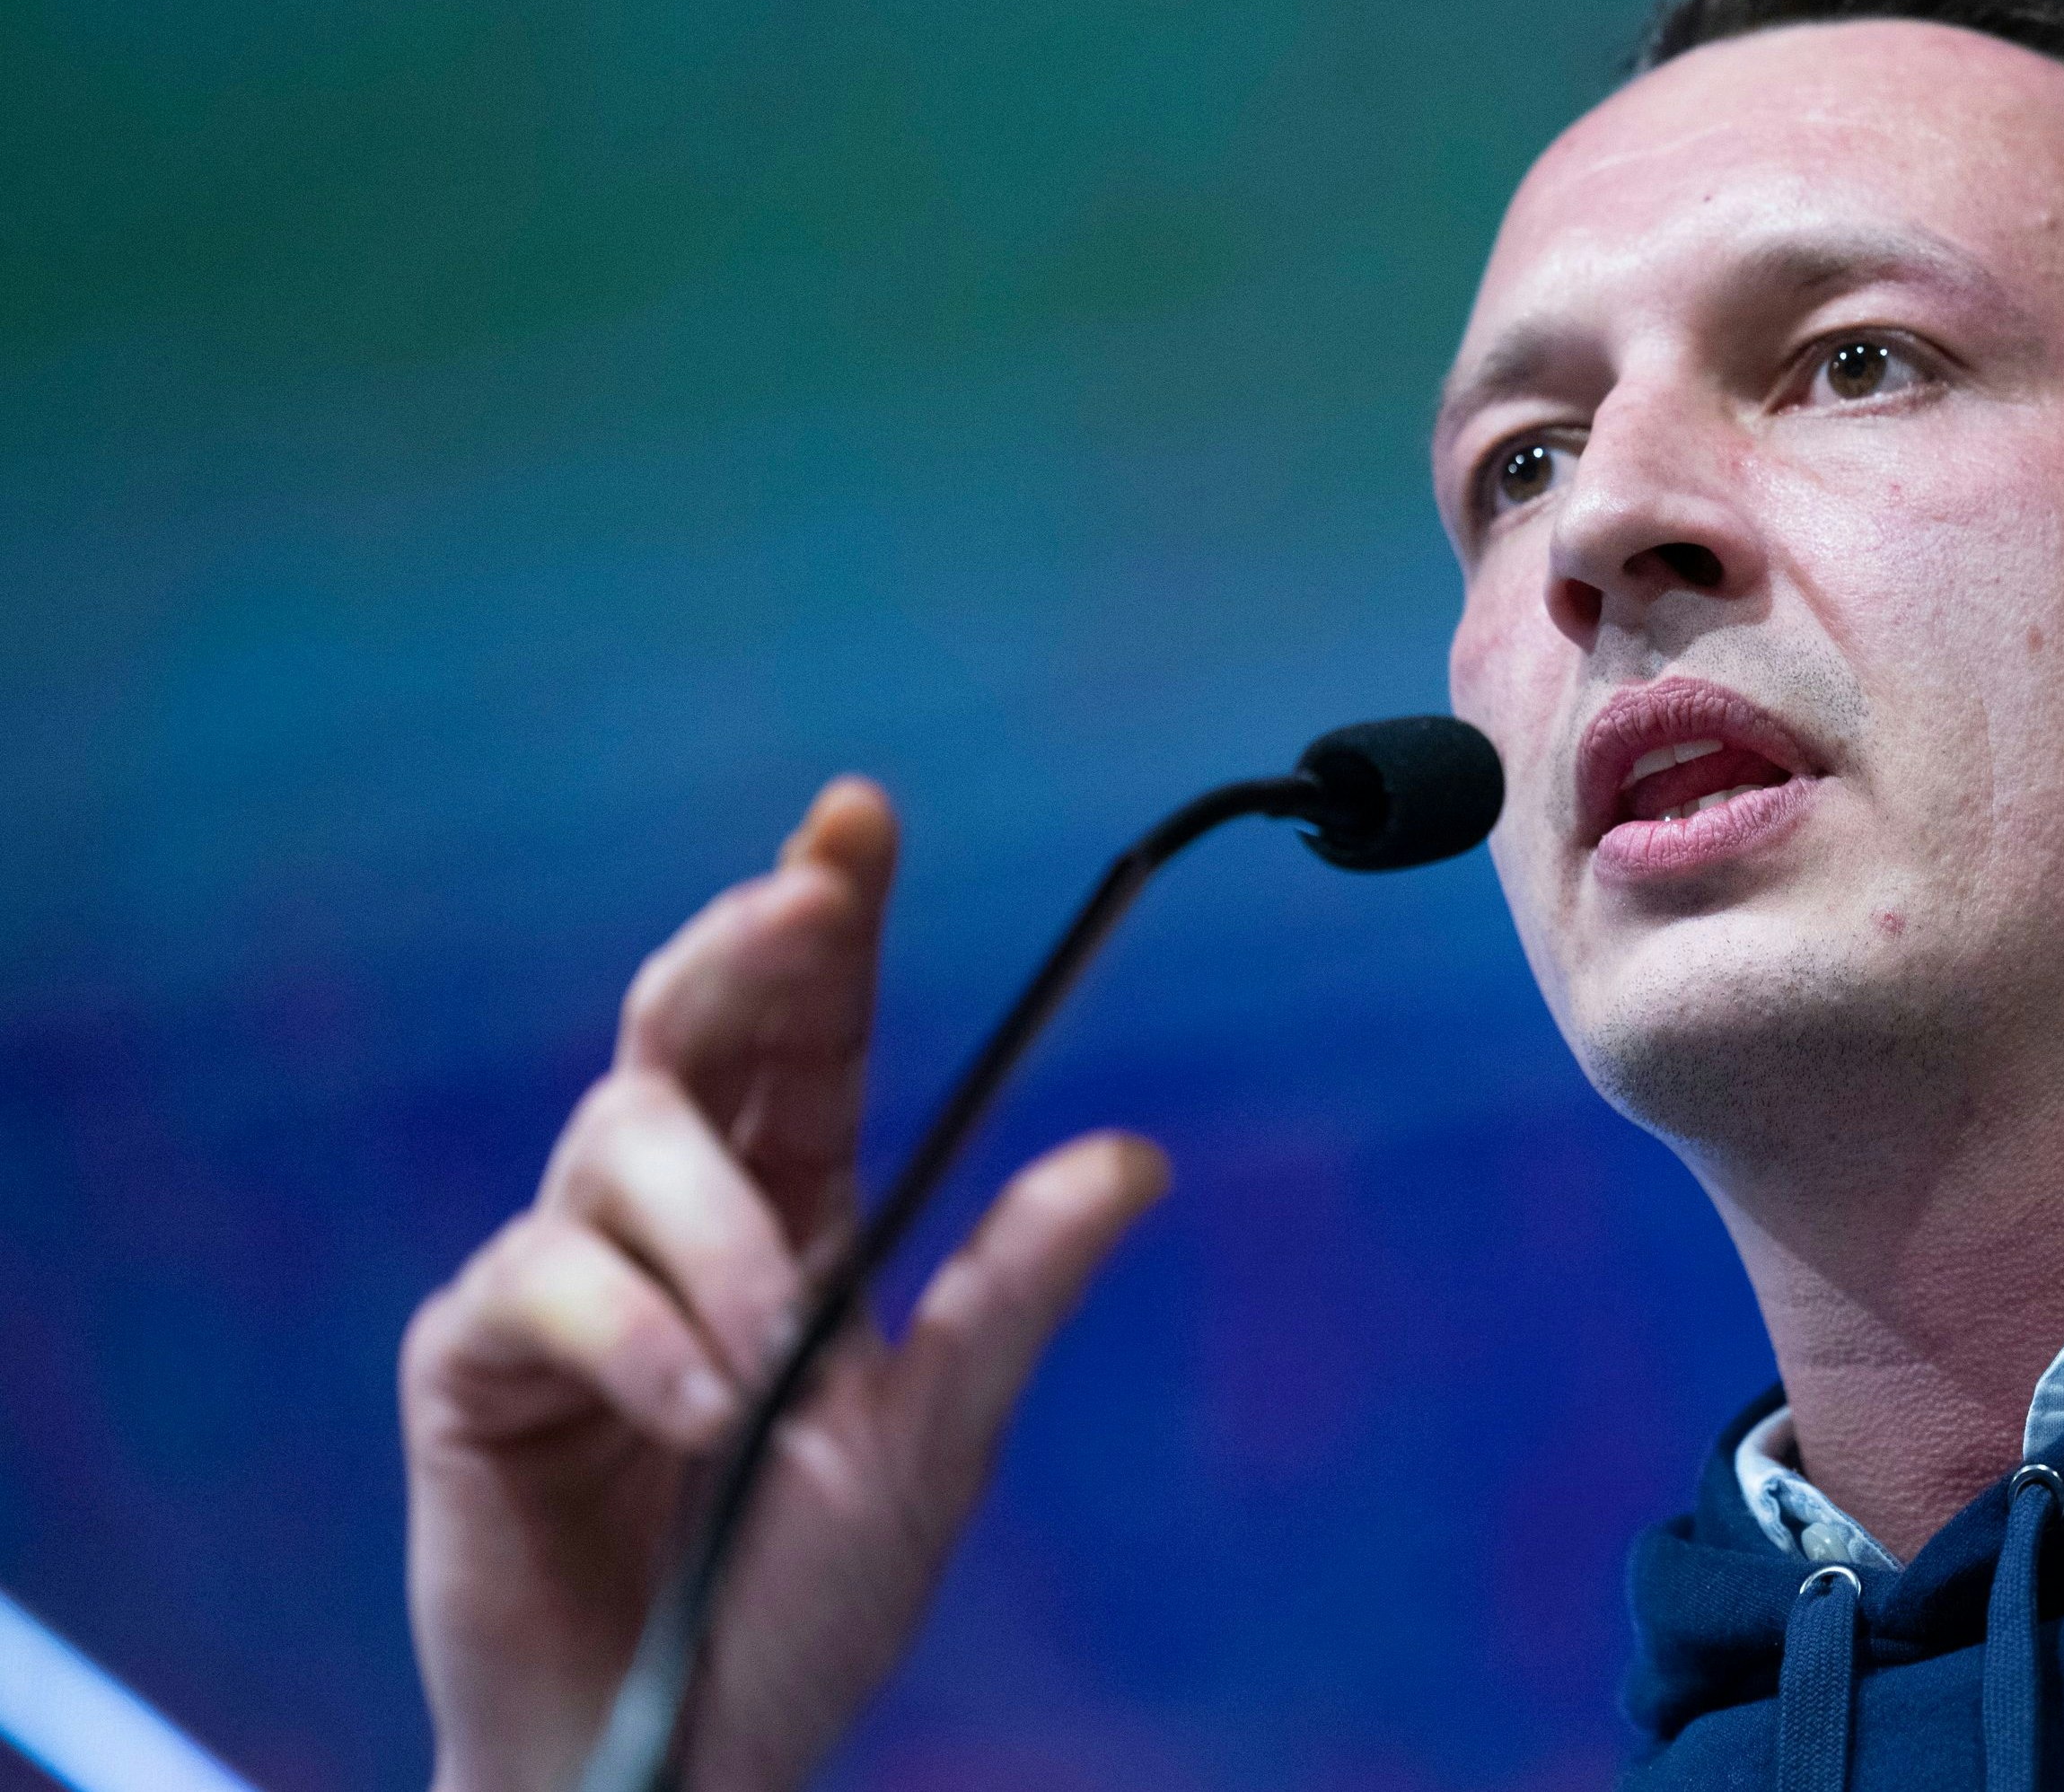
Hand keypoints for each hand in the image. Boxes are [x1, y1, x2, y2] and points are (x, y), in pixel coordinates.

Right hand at [399, 781, 1170, 1791]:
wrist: (682, 1745)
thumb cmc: (803, 1599)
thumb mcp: (937, 1440)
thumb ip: (1013, 1294)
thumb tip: (1135, 1156)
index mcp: (798, 1207)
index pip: (809, 1027)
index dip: (823, 914)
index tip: (858, 815)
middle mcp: (678, 1216)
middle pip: (688, 1022)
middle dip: (748, 941)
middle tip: (810, 895)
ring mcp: (569, 1274)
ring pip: (623, 1146)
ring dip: (720, 1243)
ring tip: (768, 1368)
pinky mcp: (478, 1355)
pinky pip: (543, 1279)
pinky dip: (636, 1335)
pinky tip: (697, 1414)